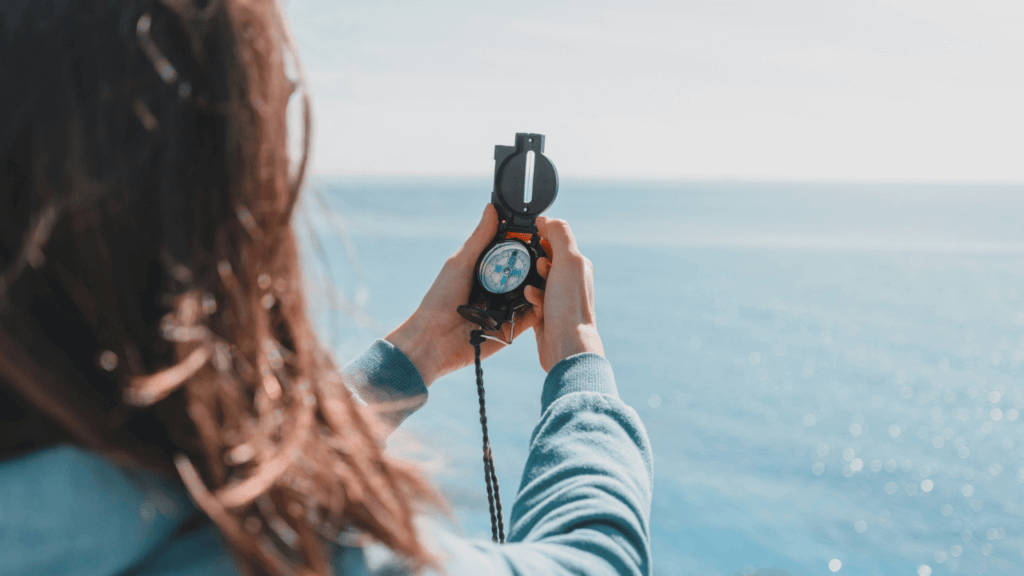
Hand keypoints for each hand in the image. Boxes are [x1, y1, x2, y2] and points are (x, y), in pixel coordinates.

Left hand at [385, 205, 539, 385]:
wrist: (433, 340)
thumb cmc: (440, 299)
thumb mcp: (461, 263)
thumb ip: (480, 238)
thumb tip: (492, 208)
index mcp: (486, 273)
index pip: (513, 255)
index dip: (527, 244)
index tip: (541, 232)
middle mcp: (499, 291)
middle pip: (527, 274)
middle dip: (539, 265)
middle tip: (550, 254)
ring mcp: (507, 311)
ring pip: (533, 294)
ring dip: (541, 284)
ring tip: (549, 272)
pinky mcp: (512, 330)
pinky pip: (532, 317)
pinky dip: (538, 307)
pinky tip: (542, 296)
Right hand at [523, 217, 604, 372]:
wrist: (566, 345)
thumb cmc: (569, 305)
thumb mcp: (568, 260)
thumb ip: (559, 234)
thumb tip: (546, 218)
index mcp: (578, 264)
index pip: (556, 239)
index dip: (541, 236)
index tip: (529, 239)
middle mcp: (569, 280)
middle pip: (542, 258)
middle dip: (533, 261)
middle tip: (536, 268)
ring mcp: (557, 297)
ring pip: (534, 279)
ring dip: (530, 281)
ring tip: (534, 289)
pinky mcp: (545, 312)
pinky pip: (530, 298)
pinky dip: (529, 298)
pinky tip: (533, 303)